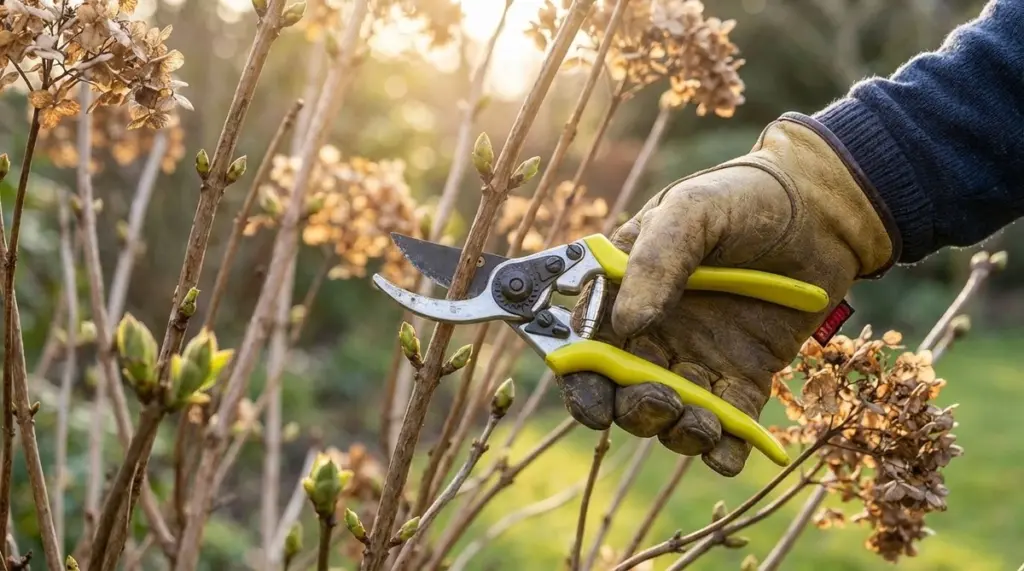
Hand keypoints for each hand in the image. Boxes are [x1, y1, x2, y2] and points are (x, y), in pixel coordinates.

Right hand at [557, 115, 897, 475]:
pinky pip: (726, 428)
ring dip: (676, 432)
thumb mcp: (692, 211)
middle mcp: (653, 333)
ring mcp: (697, 360)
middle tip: (661, 400)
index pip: (584, 343)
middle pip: (622, 391)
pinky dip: (724, 451)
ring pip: (670, 417)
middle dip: (633, 409)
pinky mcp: (744, 380)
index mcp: (622, 291)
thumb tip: (629, 324)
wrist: (823, 211)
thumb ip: (655, 261)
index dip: (580, 377)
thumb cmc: (744, 197)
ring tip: (701, 422)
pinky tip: (729, 450)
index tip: (594, 399)